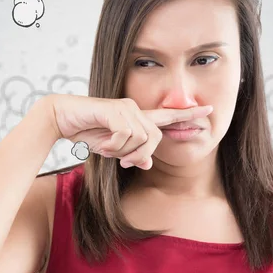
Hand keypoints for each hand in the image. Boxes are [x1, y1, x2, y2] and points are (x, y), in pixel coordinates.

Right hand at [49, 94, 212, 169]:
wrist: (63, 118)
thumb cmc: (86, 132)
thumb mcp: (111, 149)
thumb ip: (130, 154)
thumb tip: (146, 163)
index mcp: (137, 118)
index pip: (168, 115)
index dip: (189, 114)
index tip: (209, 110)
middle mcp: (135, 110)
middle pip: (155, 139)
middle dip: (139, 155)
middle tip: (123, 162)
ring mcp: (126, 108)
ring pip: (141, 139)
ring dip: (123, 151)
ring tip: (106, 148)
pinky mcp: (116, 110)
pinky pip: (125, 136)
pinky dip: (112, 146)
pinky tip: (100, 144)